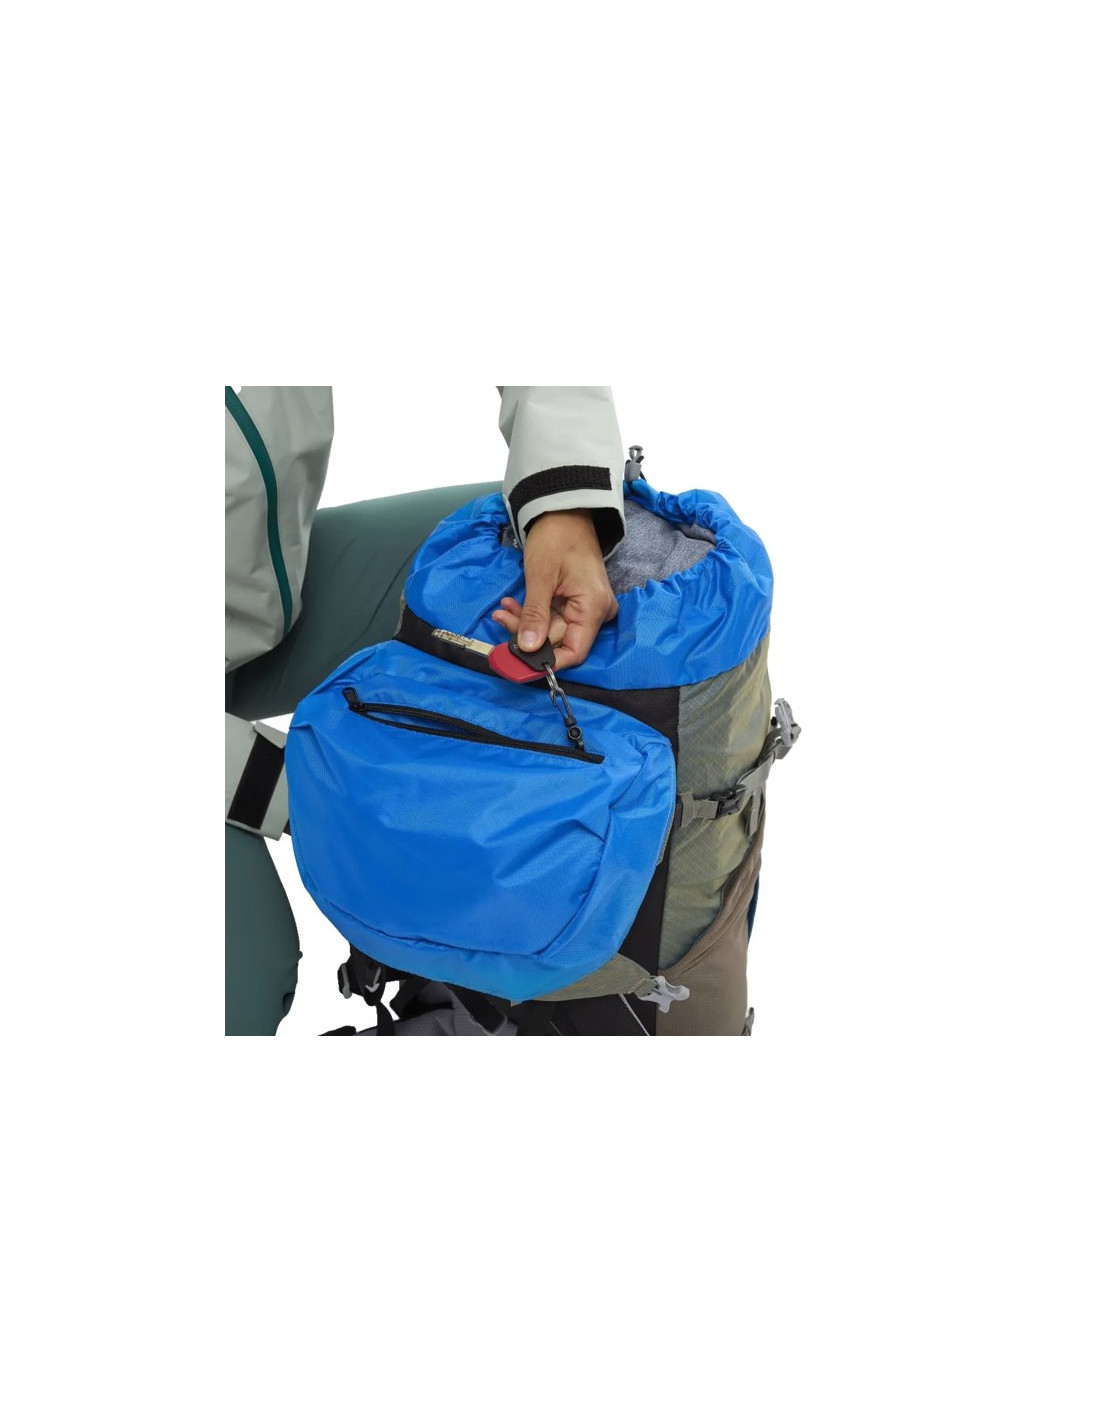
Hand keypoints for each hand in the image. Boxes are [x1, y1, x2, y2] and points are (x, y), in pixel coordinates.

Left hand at [492, 510, 618, 672]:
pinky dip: (532, 613)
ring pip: (552, 629)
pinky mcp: (576, 602)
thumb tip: (527, 649)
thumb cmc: (556, 538)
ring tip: (503, 608)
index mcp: (593, 607)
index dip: (548, 661)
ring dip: (525, 622)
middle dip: (527, 633)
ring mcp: (587, 607)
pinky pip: (553, 617)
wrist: (563, 512)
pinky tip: (512, 605)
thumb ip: (534, 616)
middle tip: (501, 618)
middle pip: (559, 640)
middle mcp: (596, 612)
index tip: (519, 661)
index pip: (575, 651)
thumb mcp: (540, 578)